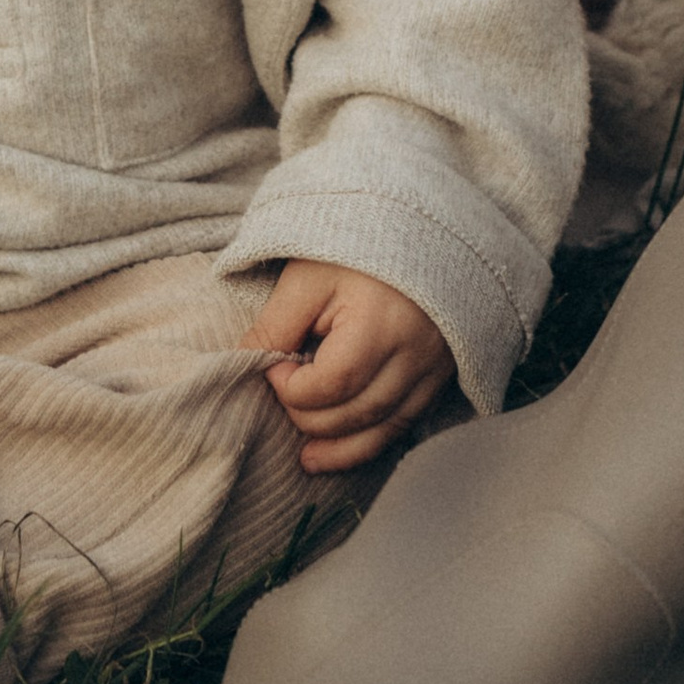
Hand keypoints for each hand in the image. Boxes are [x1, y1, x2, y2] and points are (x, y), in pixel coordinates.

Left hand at [250, 262, 453, 472]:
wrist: (421, 227)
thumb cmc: (355, 245)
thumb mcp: (308, 275)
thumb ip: (276, 324)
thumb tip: (243, 364)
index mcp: (379, 322)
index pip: (330, 382)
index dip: (292, 388)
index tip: (274, 366)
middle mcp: (414, 352)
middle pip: (356, 413)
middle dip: (309, 417)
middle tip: (285, 392)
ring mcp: (432, 367)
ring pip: (384, 429)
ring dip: (340, 447)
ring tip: (305, 457)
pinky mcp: (440, 375)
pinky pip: (406, 425)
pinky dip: (371, 443)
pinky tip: (341, 450)